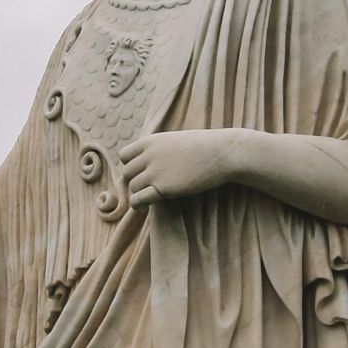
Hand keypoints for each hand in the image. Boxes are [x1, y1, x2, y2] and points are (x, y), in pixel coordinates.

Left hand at [119, 129, 242, 208]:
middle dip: (134, 182)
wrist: (223, 153)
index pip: (124, 155)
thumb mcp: (177, 140)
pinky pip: (139, 199)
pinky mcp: (163, 188)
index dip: (131, 166)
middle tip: (145, 190)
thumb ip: (161, 148)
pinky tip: (146, 207)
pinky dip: (139, 204)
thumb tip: (154, 158)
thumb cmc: (206, 147)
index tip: (141, 173)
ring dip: (138, 194)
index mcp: (151, 141)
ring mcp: (155, 172)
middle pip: (127, 173)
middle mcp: (149, 155)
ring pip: (133, 187)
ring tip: (146, 200)